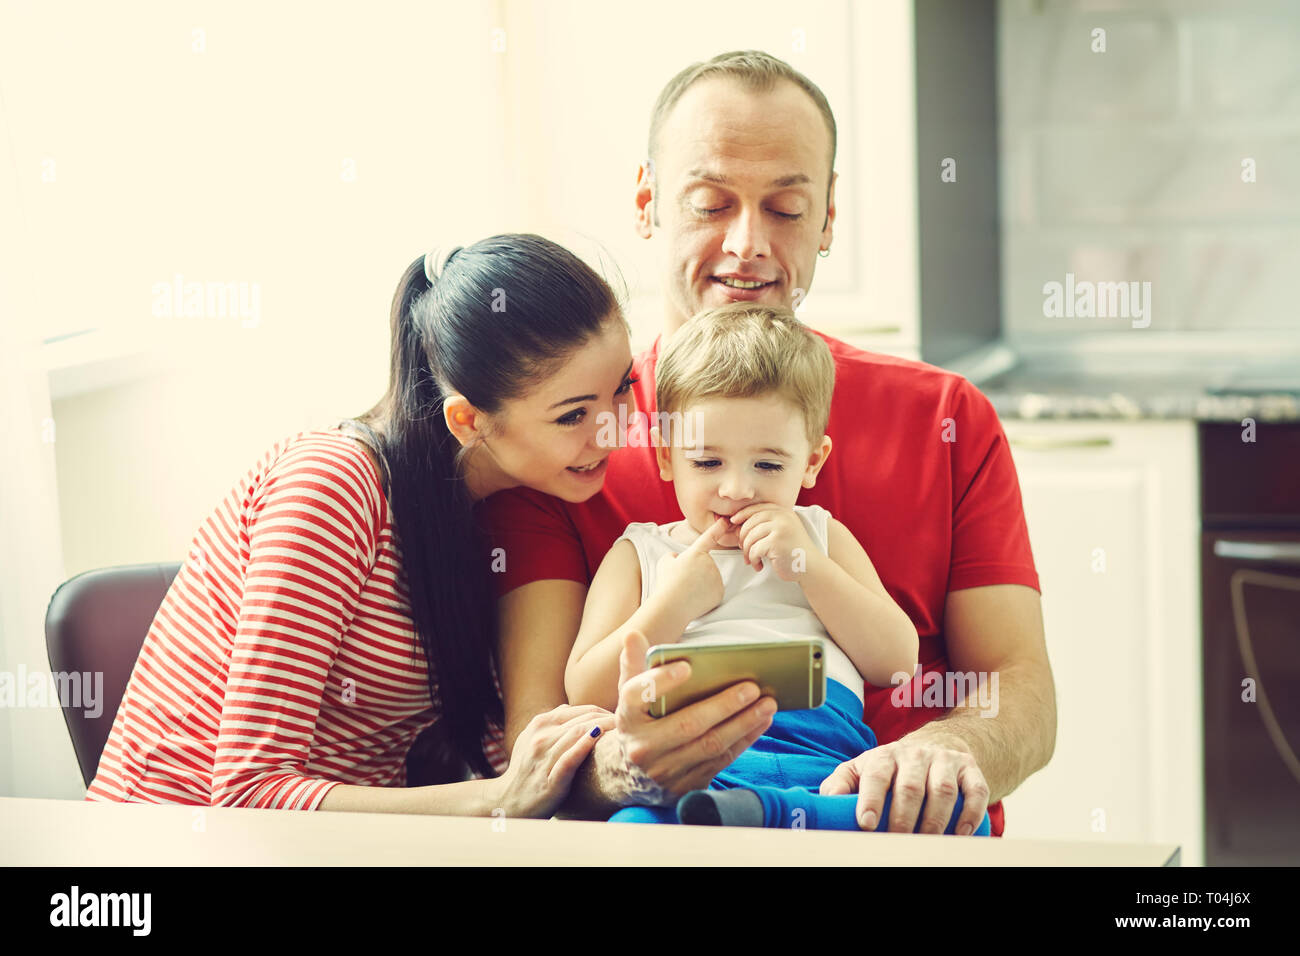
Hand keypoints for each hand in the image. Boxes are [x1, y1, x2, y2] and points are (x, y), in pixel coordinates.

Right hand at [491, 704, 617, 818]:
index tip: (621, 721)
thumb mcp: (533, 740)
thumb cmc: (526, 770)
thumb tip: (573, 708)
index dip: (604, 712)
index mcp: (540, 723)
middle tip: (629, 727)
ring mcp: (544, 757)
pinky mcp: (550, 779)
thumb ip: (553, 723)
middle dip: (610, 720)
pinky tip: (599, 739)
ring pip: (578, 734)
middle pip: (583, 719)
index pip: (581, 710)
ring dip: (604, 729)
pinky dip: (586, 746)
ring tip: (623, 733)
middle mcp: (541, 736)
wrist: (508, 801)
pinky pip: (570, 758)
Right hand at [600, 629, 775, 805]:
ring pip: (710, 745)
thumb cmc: (640, 722)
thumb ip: (635, 664)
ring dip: (743, 723)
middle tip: (752, 687)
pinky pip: (722, 760)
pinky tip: (762, 722)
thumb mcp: (631, 695)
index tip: (687, 667)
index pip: (638, 696)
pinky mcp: (687, 785)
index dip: (662, 682)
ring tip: (768, 703)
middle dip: (722, 705)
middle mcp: (643, 747)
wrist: (633, 776)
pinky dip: (745, 739)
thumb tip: (633, 634)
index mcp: (627, 717)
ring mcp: (665, 770)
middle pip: (686, 725)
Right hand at [653, 516, 727, 621]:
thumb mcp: (664, 562)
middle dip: (697, 571)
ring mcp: (717, 578)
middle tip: (683, 581)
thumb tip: (676, 558)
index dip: (718, 528)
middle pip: (705, 565)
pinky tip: (695, 598)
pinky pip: (713, 591)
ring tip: (688, 590)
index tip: (725, 521)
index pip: (709, 537)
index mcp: (696, 553)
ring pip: (710, 579)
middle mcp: (710, 563)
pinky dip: (705, 595)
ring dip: (701, 583)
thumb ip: (673, 556)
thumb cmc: (666, 583)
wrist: (672, 606)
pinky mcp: (720, 592)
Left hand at [727, 503, 816, 580]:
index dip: (742, 514)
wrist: (811, 567)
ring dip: (747, 552)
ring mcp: (780, 528)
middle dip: (742, 537)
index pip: (757, 508)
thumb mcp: (783, 530)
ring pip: (750, 537)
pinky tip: (759, 566)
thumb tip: (738, 521)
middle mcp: (782, 517)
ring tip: (751, 560)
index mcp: (783, 512)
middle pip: (750, 523)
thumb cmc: (793, 551)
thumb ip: (767, 522)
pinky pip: (754, 550)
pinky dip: (753, 560)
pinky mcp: (776, 542)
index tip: (733, 522)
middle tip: (743, 550)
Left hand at [818, 735, 989, 834]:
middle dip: (903, 817)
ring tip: (926, 842)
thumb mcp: (861, 769)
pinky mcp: (969, 769)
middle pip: (910, 786)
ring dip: (935, 820)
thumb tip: (824, 803)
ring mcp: (944, 761)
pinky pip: (976, 790)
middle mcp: (915, 755)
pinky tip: (960, 832)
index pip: (876, 775)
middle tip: (896, 841)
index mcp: (884, 755)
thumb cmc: (890, 767)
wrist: (934, 744)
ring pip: (943, 789)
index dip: (870, 799)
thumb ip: (840, 784)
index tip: (865, 823)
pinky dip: (971, 812)